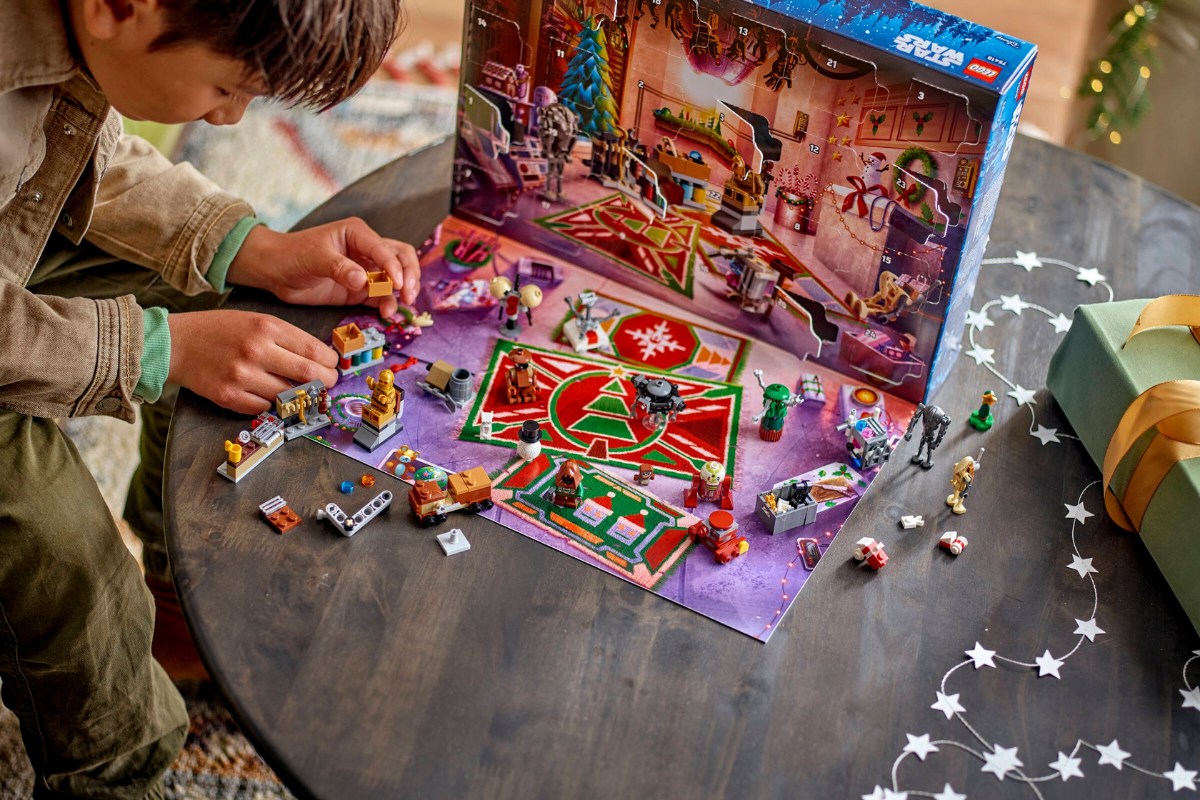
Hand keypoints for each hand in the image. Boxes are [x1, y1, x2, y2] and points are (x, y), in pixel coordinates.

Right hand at [167, 310, 338, 413]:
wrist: (177, 343)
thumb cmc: (220, 330)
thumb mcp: (256, 321)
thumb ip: (286, 338)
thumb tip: (320, 359)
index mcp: (267, 328)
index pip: (315, 351)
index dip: (330, 362)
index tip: (332, 365)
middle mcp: (256, 351)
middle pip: (309, 375)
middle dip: (325, 382)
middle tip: (327, 383)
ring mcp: (242, 376)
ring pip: (289, 395)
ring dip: (297, 395)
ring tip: (296, 389)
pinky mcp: (229, 396)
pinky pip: (265, 408)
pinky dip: (271, 403)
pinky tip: (266, 393)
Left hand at [226, 219, 420, 316]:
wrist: (275, 271)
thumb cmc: (293, 254)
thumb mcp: (315, 258)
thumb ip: (340, 268)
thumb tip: (363, 281)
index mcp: (357, 234)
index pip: (385, 248)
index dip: (394, 266)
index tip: (398, 284)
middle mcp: (366, 250)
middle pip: (401, 258)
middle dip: (409, 275)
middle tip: (408, 295)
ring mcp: (365, 271)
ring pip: (395, 278)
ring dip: (401, 293)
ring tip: (395, 309)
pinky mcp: (359, 290)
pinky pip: (381, 296)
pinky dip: (387, 304)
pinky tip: (386, 314)